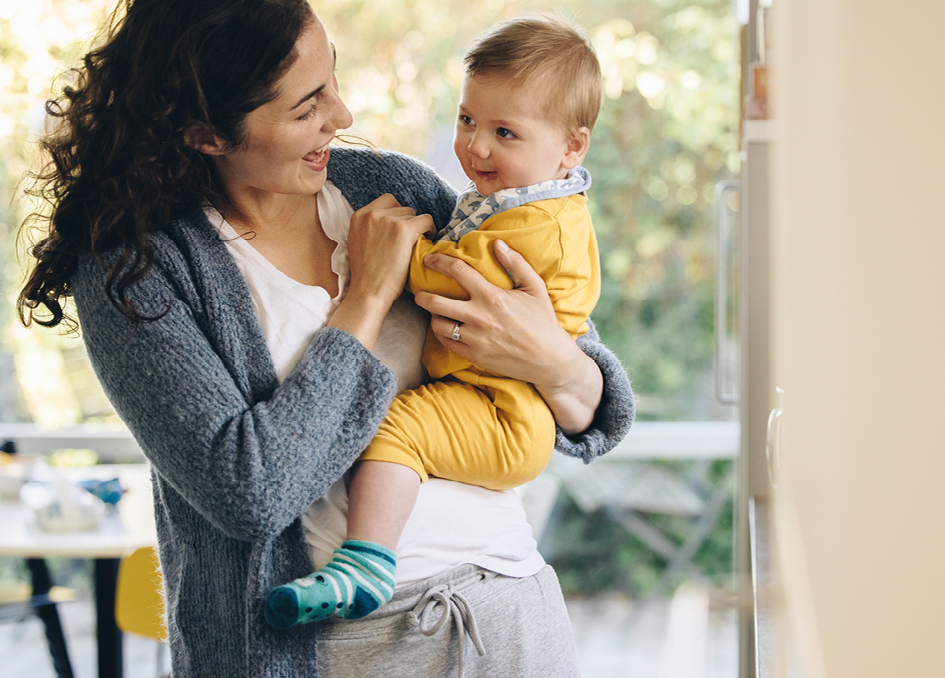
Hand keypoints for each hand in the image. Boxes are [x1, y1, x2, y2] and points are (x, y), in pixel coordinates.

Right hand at [330, 194, 432, 348]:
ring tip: (416, 243)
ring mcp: (388, 220)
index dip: (397, 215)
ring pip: (413, 214)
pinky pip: (426, 220)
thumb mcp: (359, 243)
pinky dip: (430, 229)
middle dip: (406, 222)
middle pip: (400, 207)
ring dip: (416, 227)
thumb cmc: (367, 275)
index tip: (401, 228)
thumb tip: (391, 223)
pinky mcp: (403, 229)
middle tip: (409, 239)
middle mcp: (372, 214)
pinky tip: (428, 240)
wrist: (368, 291)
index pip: (386, 202)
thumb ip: (371, 228)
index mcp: (359, 216)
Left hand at [413, 240, 601, 432]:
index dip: (439, 262)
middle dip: (422, 294)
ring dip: (433, 315)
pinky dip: (441, 333)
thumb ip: (516, 263)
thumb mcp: (535, 288)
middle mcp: (479, 317)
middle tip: (420, 291)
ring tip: (435, 311)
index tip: (429, 260)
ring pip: (437, 324)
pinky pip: (446, 343)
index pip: (457, 272)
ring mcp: (473, 339)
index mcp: (492, 297)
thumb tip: (497, 243)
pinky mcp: (472, 356)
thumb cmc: (543, 321)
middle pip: (435, 302)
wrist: (548, 360)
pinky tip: (446, 327)